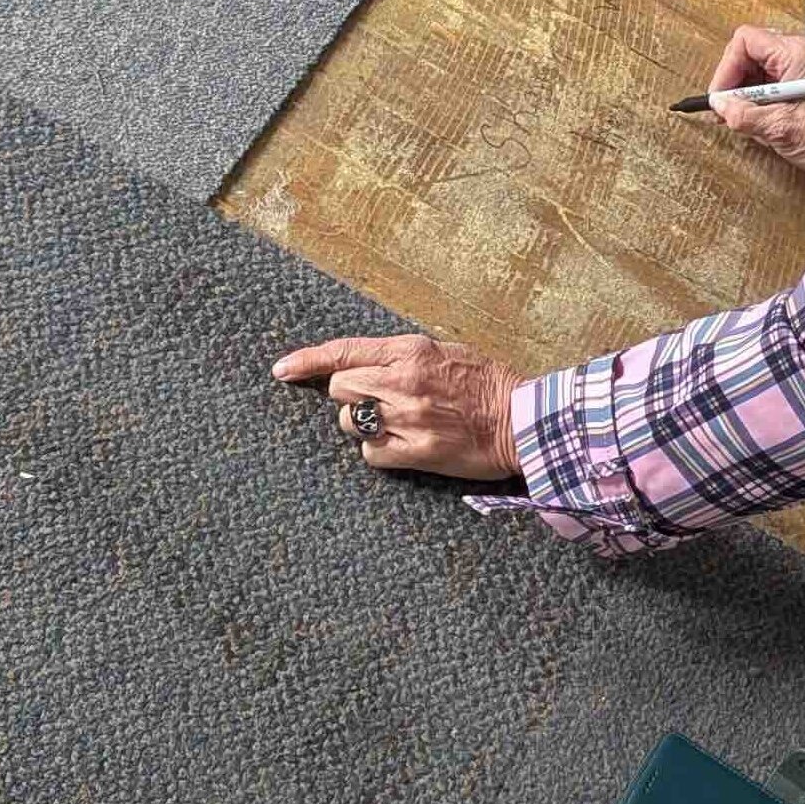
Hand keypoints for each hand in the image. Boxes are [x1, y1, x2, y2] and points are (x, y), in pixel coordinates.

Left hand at [271, 333, 520, 480]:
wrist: (523, 419)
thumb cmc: (489, 384)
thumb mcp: (446, 351)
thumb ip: (405, 355)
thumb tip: (368, 364)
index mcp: (410, 351)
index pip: (343, 352)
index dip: (306, 361)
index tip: (281, 370)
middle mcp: (403, 381)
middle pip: (340, 389)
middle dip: (351, 396)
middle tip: (378, 401)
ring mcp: (408, 417)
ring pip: (351, 422)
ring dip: (365, 424)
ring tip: (397, 423)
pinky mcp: (415, 450)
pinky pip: (371, 453)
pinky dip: (380, 450)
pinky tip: (403, 445)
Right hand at [706, 25, 804, 189]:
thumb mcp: (779, 128)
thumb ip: (743, 114)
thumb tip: (720, 106)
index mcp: (794, 54)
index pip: (745, 41)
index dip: (727, 68)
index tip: (722, 95)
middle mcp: (796, 54)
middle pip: (747, 54)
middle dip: (733, 82)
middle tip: (726, 108)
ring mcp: (797, 67)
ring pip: (753, 69)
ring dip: (742, 93)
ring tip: (740, 117)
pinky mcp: (796, 83)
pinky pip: (764, 82)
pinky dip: (754, 99)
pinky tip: (755, 119)